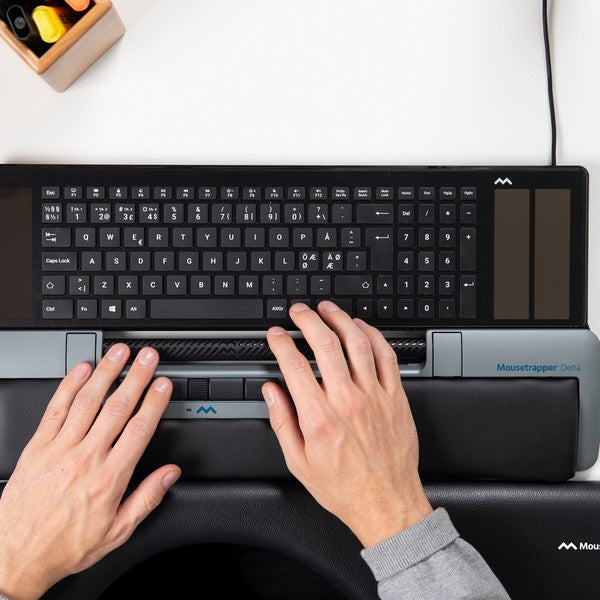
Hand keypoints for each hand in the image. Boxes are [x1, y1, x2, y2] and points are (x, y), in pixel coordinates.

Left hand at [0, 344, 179, 599]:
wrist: (15, 557)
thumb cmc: (64, 546)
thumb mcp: (117, 532)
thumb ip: (147, 498)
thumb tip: (170, 474)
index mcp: (109, 479)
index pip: (139, 430)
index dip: (154, 402)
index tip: (163, 384)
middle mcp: (85, 459)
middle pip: (116, 408)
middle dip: (136, 378)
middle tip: (147, 357)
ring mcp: (59, 450)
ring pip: (87, 402)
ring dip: (106, 373)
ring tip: (119, 353)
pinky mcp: (37, 447)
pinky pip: (55, 409)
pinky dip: (69, 386)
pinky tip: (81, 369)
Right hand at [264, 301, 431, 547]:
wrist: (386, 503)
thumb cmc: (344, 487)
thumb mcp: (299, 462)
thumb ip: (282, 422)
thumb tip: (271, 392)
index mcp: (319, 417)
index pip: (294, 365)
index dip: (281, 343)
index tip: (275, 334)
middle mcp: (347, 401)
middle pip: (324, 344)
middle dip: (307, 320)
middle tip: (299, 311)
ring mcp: (374, 396)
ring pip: (357, 343)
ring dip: (340, 319)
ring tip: (328, 309)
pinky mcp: (395, 397)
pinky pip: (386, 356)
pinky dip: (373, 335)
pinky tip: (362, 327)